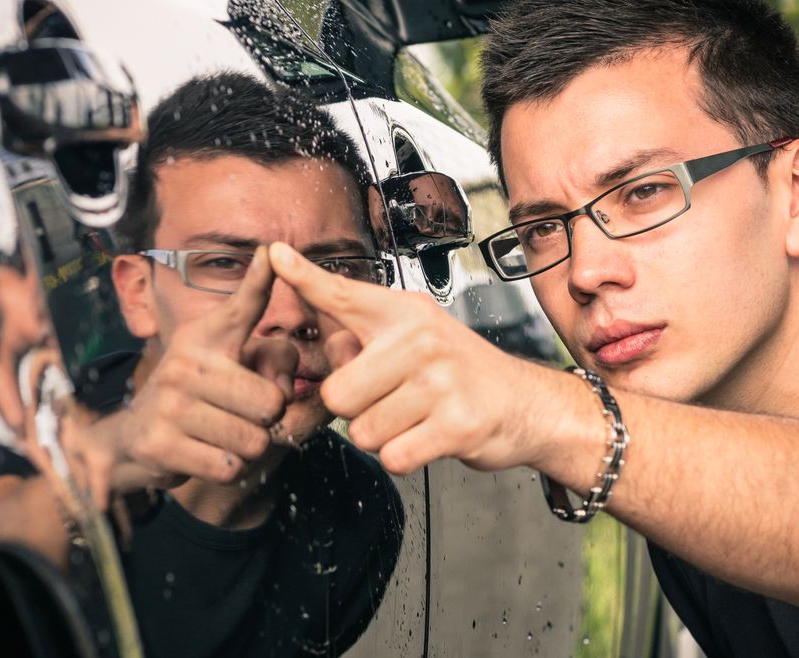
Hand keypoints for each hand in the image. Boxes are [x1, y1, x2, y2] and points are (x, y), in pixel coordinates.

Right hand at [83, 246, 296, 493]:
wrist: (133, 439)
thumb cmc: (200, 398)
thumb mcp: (230, 368)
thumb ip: (273, 363)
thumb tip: (283, 386)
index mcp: (206, 337)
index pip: (243, 306)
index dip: (260, 279)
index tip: (272, 250)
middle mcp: (186, 362)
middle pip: (271, 402)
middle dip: (268, 420)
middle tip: (241, 416)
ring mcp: (170, 403)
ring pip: (254, 440)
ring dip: (247, 448)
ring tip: (222, 435)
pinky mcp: (160, 442)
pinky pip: (230, 467)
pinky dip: (229, 469)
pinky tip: (206, 453)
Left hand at [268, 242, 563, 475]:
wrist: (524, 403)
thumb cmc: (459, 373)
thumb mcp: (415, 340)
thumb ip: (364, 341)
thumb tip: (320, 341)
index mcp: (403, 314)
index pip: (342, 294)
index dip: (304, 278)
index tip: (274, 255)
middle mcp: (420, 339)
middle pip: (337, 394)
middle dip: (355, 411)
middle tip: (391, 400)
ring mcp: (441, 380)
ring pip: (363, 432)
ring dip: (383, 436)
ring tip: (415, 417)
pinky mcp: (457, 423)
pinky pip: (394, 456)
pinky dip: (405, 457)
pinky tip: (429, 436)